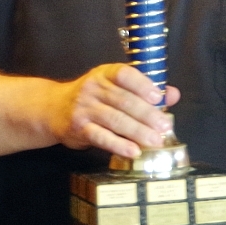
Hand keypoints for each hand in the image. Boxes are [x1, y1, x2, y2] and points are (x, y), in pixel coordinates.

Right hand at [48, 64, 179, 158]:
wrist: (53, 109)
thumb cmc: (94, 97)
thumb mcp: (116, 87)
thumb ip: (144, 90)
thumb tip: (173, 94)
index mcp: (106, 74)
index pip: (125, 75)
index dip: (142, 85)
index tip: (158, 97)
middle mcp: (94, 88)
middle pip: (124, 101)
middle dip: (147, 114)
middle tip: (165, 126)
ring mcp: (85, 108)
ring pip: (115, 120)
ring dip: (138, 131)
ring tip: (156, 140)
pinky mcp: (79, 128)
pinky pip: (101, 137)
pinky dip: (118, 145)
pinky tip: (133, 150)